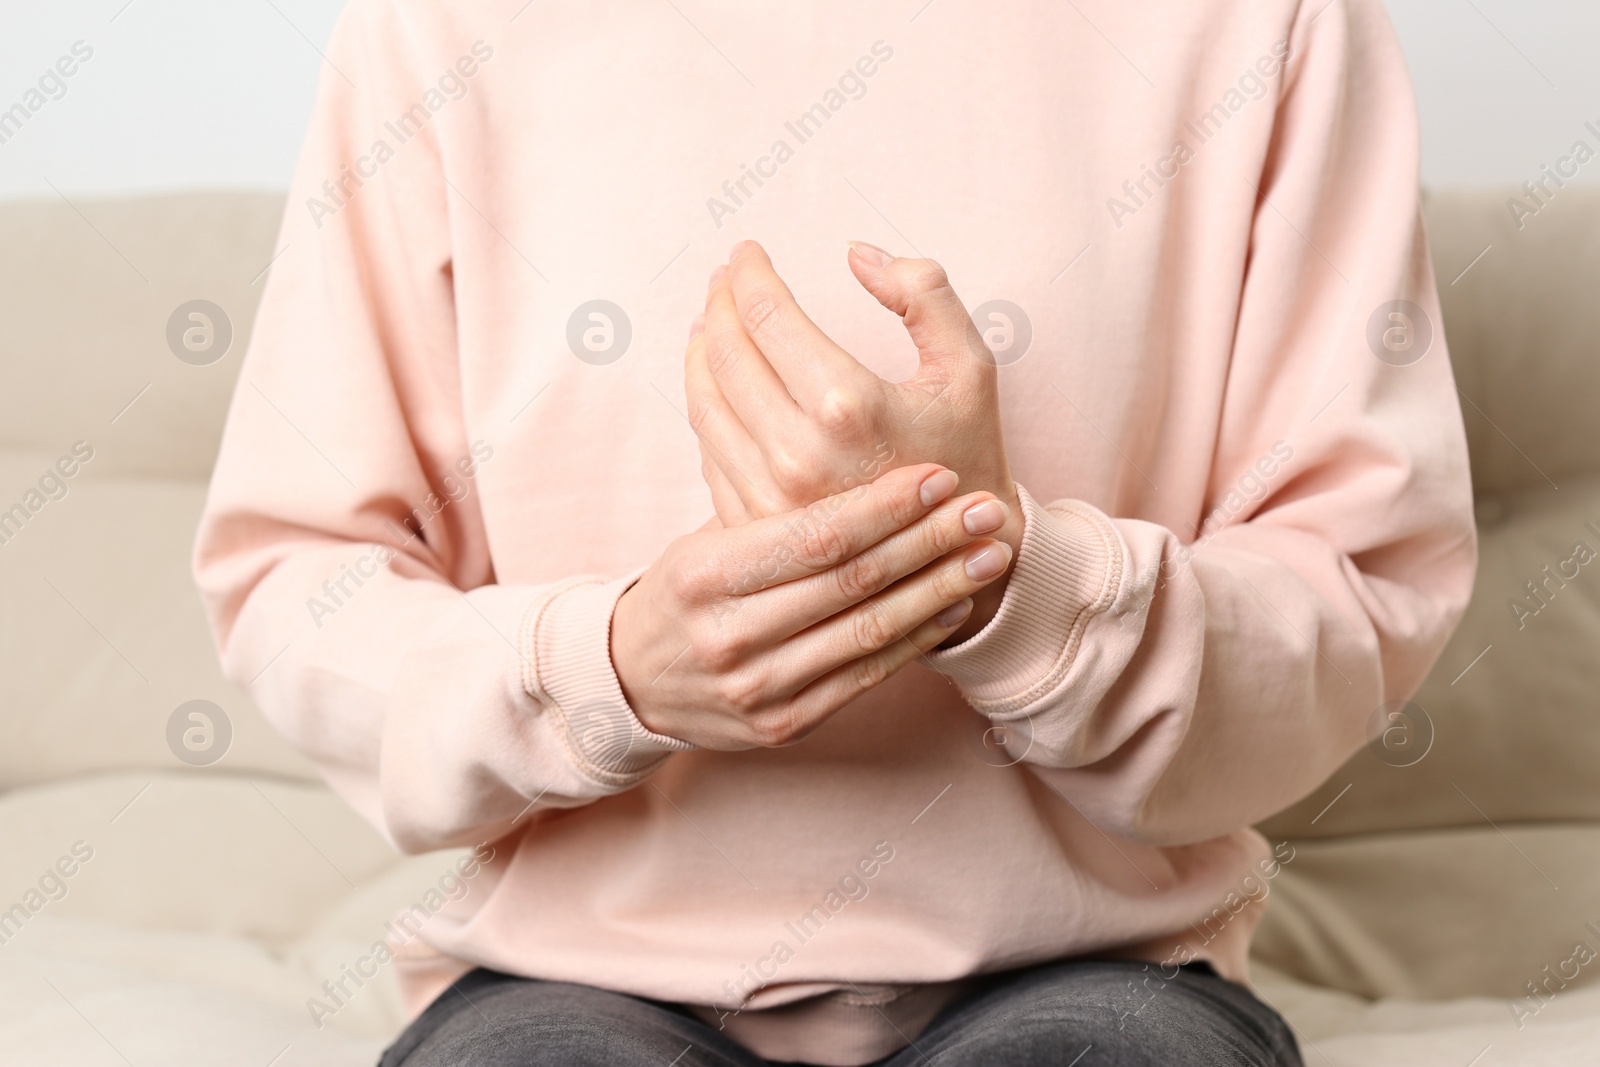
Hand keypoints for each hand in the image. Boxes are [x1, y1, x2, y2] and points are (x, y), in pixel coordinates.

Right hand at [611, 463, 1012, 748]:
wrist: (634, 684)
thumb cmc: (686, 591)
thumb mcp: (704, 540)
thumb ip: (770, 506)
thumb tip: (848, 434)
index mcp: (707, 575)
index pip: (813, 536)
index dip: (884, 505)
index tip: (939, 476)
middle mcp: (732, 636)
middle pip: (851, 581)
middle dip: (929, 540)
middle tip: (987, 508)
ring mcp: (760, 687)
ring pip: (868, 630)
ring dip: (939, 588)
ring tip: (988, 553)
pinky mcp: (785, 724)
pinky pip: (866, 676)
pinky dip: (917, 638)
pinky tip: (953, 603)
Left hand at [684, 240, 1022, 641]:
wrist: (965, 557)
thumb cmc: (968, 453)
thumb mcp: (969, 365)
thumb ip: (923, 294)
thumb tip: (855, 254)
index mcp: (848, 405)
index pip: (766, 316)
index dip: (749, 273)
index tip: (746, 252)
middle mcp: (798, 453)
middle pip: (724, 355)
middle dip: (718, 304)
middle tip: (724, 280)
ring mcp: (770, 496)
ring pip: (704, 406)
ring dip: (699, 354)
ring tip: (709, 324)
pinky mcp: (757, 526)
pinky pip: (710, 454)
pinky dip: (707, 409)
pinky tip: (716, 386)